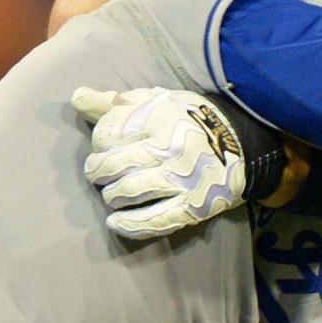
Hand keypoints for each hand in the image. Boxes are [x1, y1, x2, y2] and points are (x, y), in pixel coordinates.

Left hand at [75, 86, 253, 238]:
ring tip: (112, 195)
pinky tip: (115, 224)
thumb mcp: (157, 100)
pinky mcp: (192, 206)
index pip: (109, 133)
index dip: (99, 143)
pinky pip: (155, 220)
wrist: (243, 144)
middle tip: (98, 174)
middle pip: (114, 164)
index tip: (103, 147)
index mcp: (159, 116)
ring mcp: (181, 179)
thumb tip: (78, 98)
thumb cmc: (190, 120)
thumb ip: (116, 102)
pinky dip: (130, 225)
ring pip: (128, 191)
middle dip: (98, 171)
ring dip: (112, 196)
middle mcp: (169, 147)